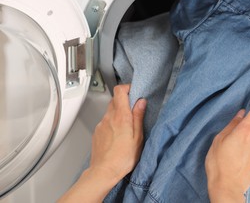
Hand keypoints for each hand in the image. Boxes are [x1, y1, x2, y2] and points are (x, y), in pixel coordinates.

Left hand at [58, 84, 146, 201]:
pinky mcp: (97, 132)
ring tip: (127, 127)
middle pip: (115, 100)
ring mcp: (101, 125)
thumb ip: (138, 117)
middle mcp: (108, 118)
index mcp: (121, 117)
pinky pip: (105, 121)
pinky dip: (112, 123)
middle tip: (134, 110)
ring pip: (110, 111)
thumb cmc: (122, 158)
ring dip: (118, 113)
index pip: (119, 91)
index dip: (127, 87)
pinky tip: (118, 135)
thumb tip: (141, 102)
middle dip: (124, 101)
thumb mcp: (138, 137)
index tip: (134, 91)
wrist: (104, 172)